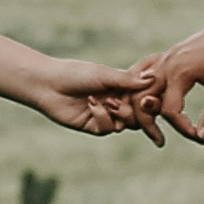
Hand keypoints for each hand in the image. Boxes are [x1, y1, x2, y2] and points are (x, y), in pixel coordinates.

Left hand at [8, 55, 151, 135]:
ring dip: (120, 113)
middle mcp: (117, 101)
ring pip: (127, 124)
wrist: (50, 85)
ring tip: (108, 102)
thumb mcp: (106, 75)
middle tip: (125, 99)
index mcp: (122, 86)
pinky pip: (109, 129)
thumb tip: (154, 78)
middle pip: (140, 114)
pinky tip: (91, 106)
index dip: (150, 99)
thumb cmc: (77, 74)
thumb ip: (129, 81)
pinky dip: (102, 117)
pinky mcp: (95, 126)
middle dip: (137, 109)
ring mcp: (107, 115)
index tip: (151, 97)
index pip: (145, 96)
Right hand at [133, 12, 203, 143]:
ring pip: (142, 86)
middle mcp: (168, 63)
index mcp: (180, 72)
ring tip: (153, 126)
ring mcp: (168, 57)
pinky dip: (146, 89)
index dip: (182, 128)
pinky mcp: (172, 54)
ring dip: (144, 106)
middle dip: (148, 123)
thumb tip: (202, 137)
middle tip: (160, 142)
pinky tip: (152, 100)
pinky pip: (149, 74)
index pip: (169, 110)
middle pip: (143, 99)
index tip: (199, 138)